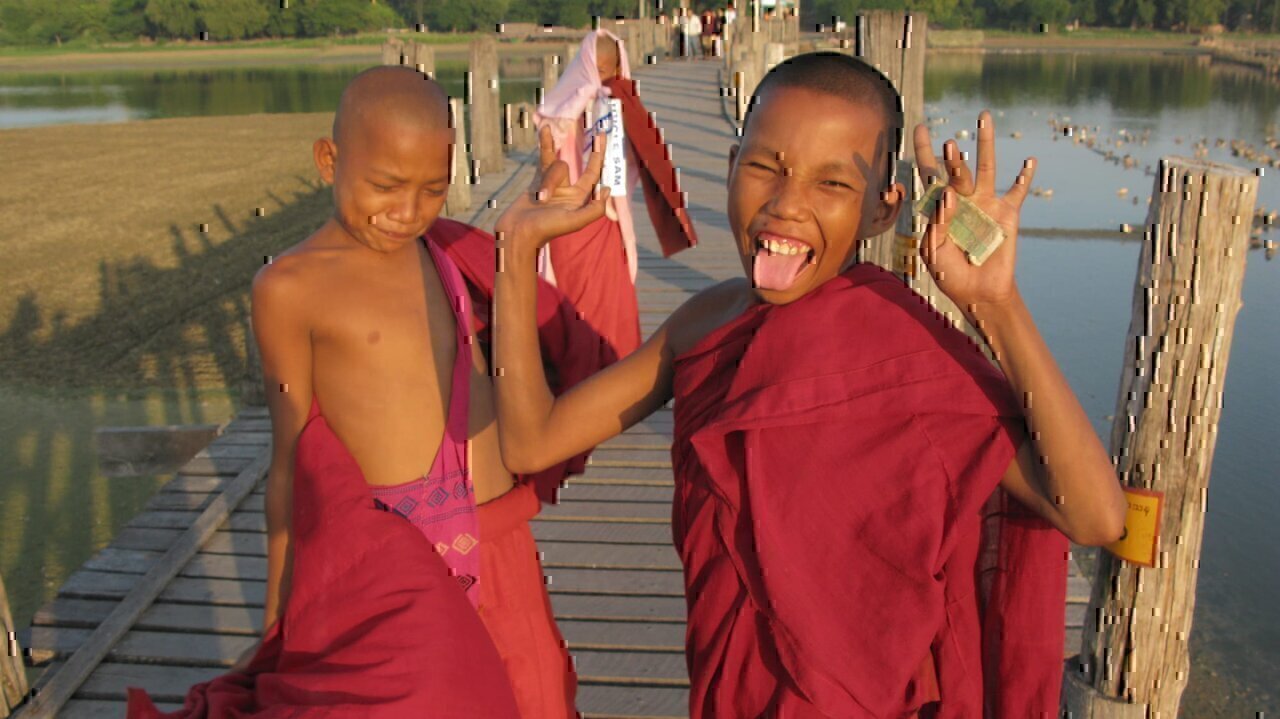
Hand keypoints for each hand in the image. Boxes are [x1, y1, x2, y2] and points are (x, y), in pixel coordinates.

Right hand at [493, 125, 609, 252]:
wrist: (518, 232)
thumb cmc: (546, 229)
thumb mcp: (575, 221)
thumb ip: (594, 209)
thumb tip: (607, 188)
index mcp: (579, 200)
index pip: (593, 175)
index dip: (599, 158)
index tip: (603, 139)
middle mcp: (568, 191)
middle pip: (574, 167)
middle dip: (592, 153)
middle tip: (600, 134)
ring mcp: (552, 185)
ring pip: (555, 166)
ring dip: (548, 180)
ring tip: (541, 199)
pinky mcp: (536, 180)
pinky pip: (542, 159)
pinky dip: (544, 144)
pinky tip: (545, 129)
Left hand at [913, 111, 1034, 319]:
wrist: (978, 293)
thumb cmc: (950, 273)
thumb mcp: (934, 251)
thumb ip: (937, 224)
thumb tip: (948, 195)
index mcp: (940, 206)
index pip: (929, 173)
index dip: (923, 151)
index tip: (920, 128)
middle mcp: (963, 198)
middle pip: (956, 169)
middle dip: (952, 158)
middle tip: (948, 146)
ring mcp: (986, 203)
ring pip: (985, 167)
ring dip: (985, 143)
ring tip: (983, 118)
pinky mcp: (1008, 213)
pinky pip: (1018, 192)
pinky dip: (1024, 177)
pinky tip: (1028, 162)